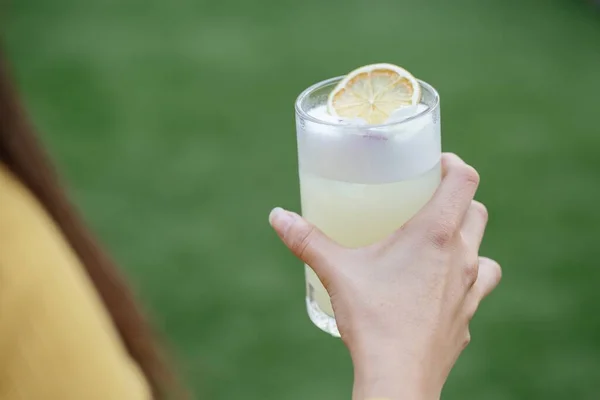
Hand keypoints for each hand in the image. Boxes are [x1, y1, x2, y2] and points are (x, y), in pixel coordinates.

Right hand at [269, 153, 501, 399]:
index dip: (455, 164)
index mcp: (435, 234)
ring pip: (484, 250)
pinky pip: (477, 287)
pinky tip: (438, 288)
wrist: (398, 379)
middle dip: (458, 199)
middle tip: (428, 201)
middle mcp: (462, 256)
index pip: (465, 181)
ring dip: (467, 240)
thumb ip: (307, 240)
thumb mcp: (336, 272)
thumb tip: (278, 216)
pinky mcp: (468, 317)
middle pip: (477, 211)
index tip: (439, 163)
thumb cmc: (373, 319)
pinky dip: (464, 279)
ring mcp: (470, 289)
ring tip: (437, 244)